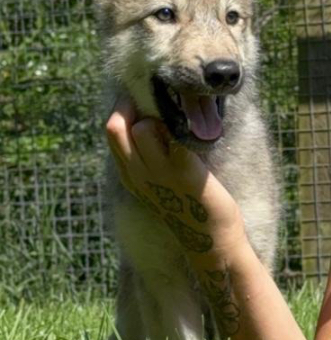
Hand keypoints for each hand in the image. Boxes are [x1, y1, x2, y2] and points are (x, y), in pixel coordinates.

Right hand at [105, 96, 244, 258]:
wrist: (210, 237)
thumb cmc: (187, 202)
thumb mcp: (156, 181)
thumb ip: (146, 156)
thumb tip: (147, 120)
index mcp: (129, 174)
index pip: (111, 131)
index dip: (124, 110)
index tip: (142, 103)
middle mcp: (137, 173)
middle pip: (116, 126)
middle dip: (137, 110)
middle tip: (161, 111)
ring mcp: (159, 173)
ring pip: (143, 128)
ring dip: (161, 120)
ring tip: (178, 129)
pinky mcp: (185, 172)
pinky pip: (176, 138)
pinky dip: (183, 130)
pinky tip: (195, 135)